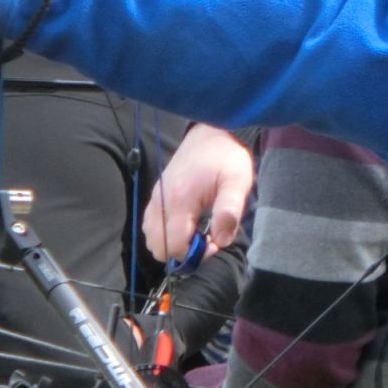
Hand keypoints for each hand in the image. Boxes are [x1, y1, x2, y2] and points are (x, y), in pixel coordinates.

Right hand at [144, 125, 253, 261]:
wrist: (211, 132)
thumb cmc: (226, 157)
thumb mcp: (237, 182)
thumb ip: (229, 212)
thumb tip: (221, 241)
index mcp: (179, 200)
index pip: (173, 245)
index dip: (193, 254)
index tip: (213, 244)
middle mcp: (161, 201)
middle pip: (157, 246)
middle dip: (181, 252)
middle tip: (205, 241)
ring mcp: (155, 198)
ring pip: (151, 237)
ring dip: (172, 243)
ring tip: (197, 233)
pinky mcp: (156, 195)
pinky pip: (150, 224)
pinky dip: (165, 233)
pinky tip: (187, 225)